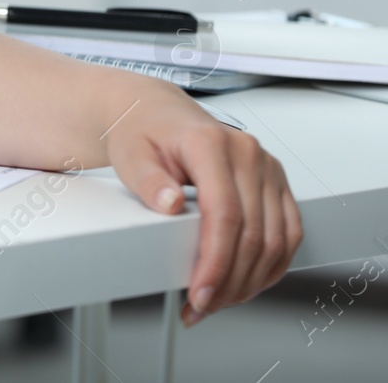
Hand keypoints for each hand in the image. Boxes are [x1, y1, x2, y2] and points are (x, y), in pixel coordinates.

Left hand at [104, 90, 302, 325]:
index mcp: (212, 144)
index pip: (226, 215)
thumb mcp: (131, 154)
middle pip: (254, 234)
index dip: (216, 262)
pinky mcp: (276, 184)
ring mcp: (267, 169)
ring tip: (219, 300)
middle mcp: (248, 155)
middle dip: (230, 280)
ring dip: (250, 280)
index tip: (200, 291)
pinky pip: (287, 234)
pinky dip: (270, 266)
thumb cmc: (144, 132)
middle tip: (203, 305)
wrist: (158, 115)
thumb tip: (168, 203)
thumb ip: (148, 180)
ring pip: (275, 241)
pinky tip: (246, 283)